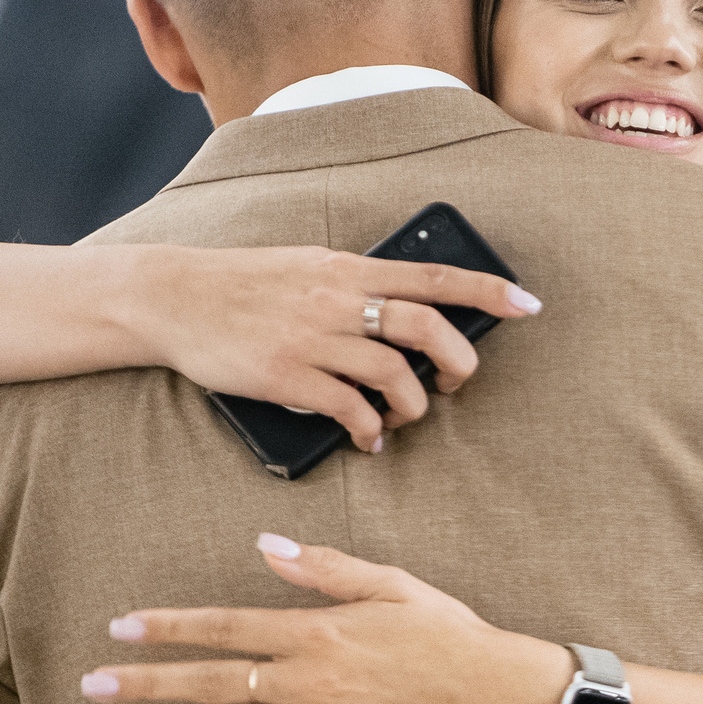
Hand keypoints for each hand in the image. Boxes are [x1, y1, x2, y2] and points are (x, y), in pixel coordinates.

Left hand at [80, 534, 569, 703]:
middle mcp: (307, 679)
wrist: (492, 695)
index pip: (226, 625)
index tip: (123, 628)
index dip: (170, 627)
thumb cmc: (444, 632)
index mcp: (317, 629)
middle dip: (148, 682)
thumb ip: (323, 567)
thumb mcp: (390, 583)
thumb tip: (266, 544)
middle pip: (212, 680)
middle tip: (94, 684)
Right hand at [124, 248, 542, 452]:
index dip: (487, 291)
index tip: (527, 304)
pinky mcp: (287, 377)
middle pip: (426, 328)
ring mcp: (313, 339)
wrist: (175, 296)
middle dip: (458, 362)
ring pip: (394, 376)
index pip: (433, 276)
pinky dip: (369, 430)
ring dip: (412, 406)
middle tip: (457, 383)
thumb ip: (353, 283)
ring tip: (404, 418)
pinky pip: (348, 410)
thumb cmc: (244, 283)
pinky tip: (367, 439)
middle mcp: (338, 300)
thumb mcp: (306, 265)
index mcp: (348, 268)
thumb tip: (400, 304)